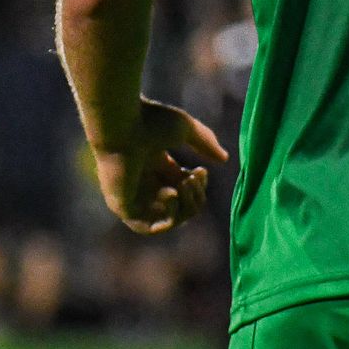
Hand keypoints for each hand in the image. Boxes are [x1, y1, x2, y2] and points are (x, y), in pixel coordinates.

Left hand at [93, 99, 228, 234]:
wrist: (123, 124)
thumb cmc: (150, 120)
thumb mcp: (186, 129)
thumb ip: (205, 143)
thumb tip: (224, 159)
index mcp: (156, 164)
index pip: (183, 188)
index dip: (198, 185)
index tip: (202, 170)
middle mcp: (144, 183)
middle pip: (179, 207)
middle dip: (196, 197)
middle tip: (193, 178)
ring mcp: (133, 197)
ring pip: (169, 220)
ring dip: (186, 207)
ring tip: (184, 184)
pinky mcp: (124, 207)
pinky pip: (150, 227)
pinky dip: (168, 216)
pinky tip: (170, 193)